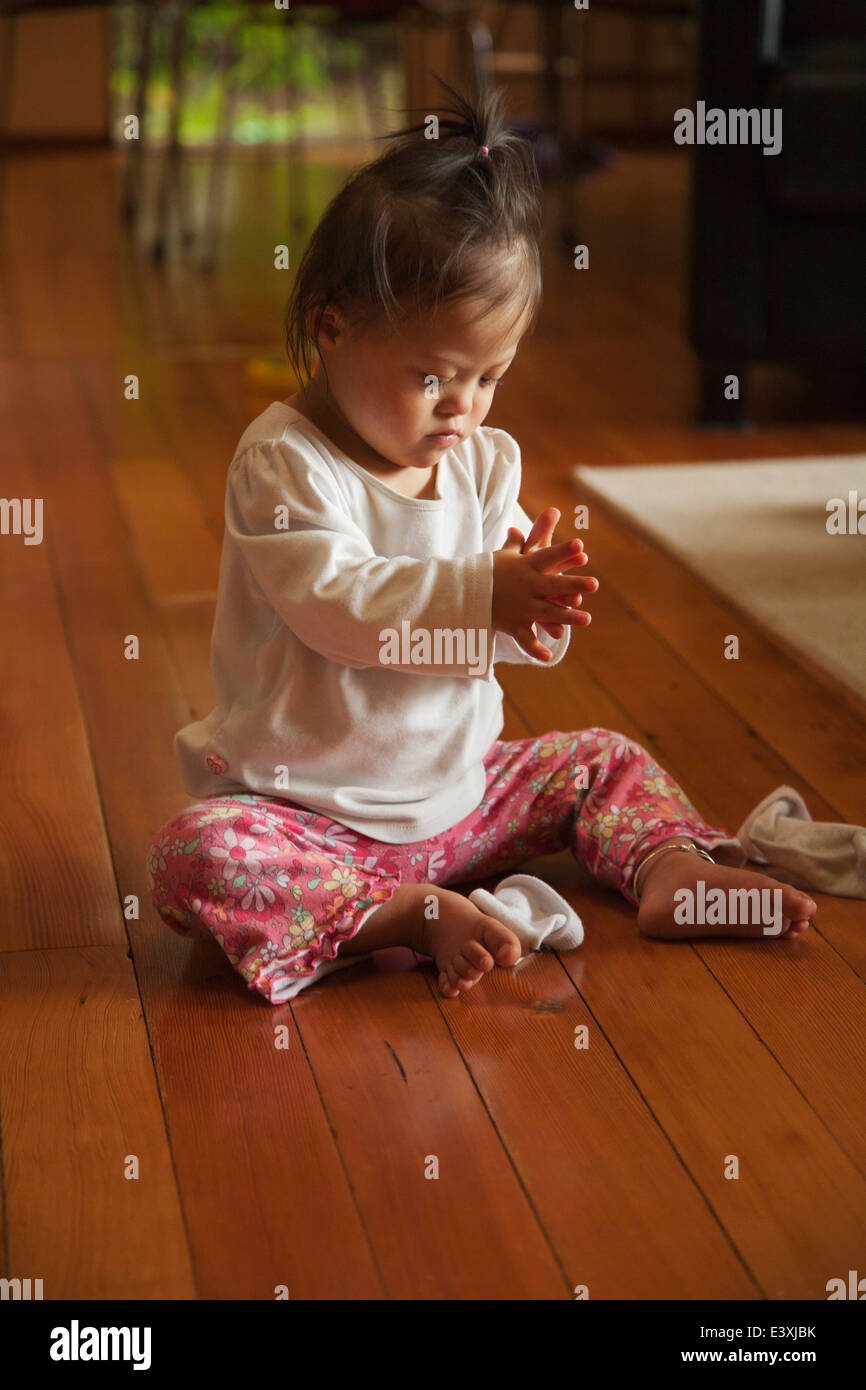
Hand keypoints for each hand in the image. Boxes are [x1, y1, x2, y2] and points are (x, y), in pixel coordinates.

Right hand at [493, 509, 598, 661]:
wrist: (462, 593)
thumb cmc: (488, 573)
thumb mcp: (505, 555)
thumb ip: (523, 540)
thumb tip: (538, 518)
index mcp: (526, 567)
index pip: (547, 556)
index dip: (563, 551)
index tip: (580, 545)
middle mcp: (526, 586)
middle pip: (553, 584)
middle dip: (573, 584)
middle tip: (594, 583)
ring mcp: (521, 606)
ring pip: (547, 611)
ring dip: (566, 616)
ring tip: (586, 618)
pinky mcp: (514, 624)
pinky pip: (526, 638)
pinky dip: (535, 648)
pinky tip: (548, 656)